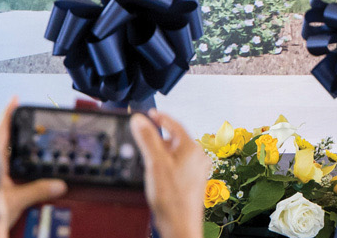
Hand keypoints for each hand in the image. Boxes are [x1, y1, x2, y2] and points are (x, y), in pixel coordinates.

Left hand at [0, 98, 67, 233]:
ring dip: (9, 146)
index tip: (14, 99)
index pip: (1, 130)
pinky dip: (8, 161)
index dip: (8, 113)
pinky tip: (15, 165)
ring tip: (23, 138)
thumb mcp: (15, 201)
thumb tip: (58, 183)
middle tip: (22, 117)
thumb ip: (37, 190)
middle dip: (11, 129)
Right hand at [130, 110, 211, 237]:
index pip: (175, 124)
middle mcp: (197, 157)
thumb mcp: (155, 163)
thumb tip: (139, 119)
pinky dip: (166, 162)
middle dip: (158, 136)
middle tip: (142, 135)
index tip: (150, 113)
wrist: (180, 224)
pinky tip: (156, 171)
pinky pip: (178, 164)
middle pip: (175, 138)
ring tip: (147, 156)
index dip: (160, 117)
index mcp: (192, 148)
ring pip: (176, 152)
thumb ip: (147, 139)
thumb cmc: (172, 197)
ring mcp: (196, 170)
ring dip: (161, 150)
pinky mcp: (192, 181)